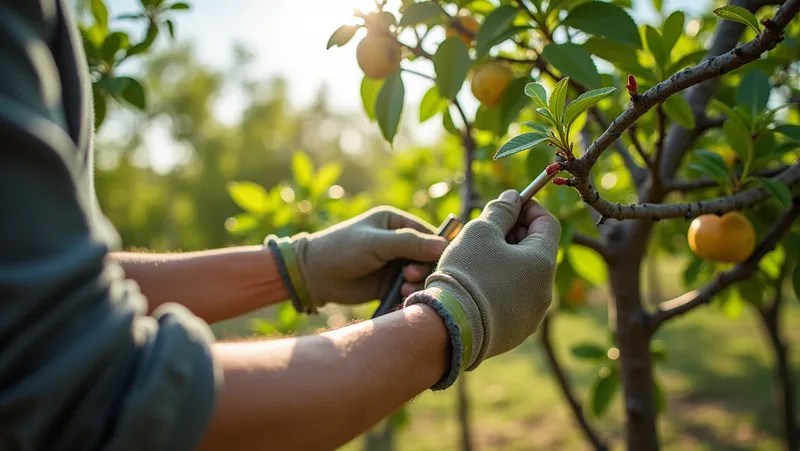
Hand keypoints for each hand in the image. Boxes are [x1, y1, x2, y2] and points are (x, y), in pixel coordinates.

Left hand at [268, 207, 447, 310]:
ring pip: (421, 275)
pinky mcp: (389, 284)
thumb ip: (409, 243)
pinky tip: (401, 295)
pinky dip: (410, 293)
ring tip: (405, 287)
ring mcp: (395, 264)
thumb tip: (443, 245)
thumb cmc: (342, 249)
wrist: (314, 275)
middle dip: (425, 268)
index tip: (434, 262)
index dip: (436, 249)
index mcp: (396, 222)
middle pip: (428, 256)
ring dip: (418, 282)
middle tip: (410, 275)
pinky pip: (410, 288)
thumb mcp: (376, 243)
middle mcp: (399, 242)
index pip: (429, 234)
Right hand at [404, 190, 559, 388]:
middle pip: (536, 251)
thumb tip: (512, 197)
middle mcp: (545, 291)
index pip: (548, 224)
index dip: (529, 208)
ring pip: (524, 278)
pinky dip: (500, 288)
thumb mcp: (481, 231)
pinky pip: (513, 302)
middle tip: (488, 230)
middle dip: (515, 235)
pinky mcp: (515, 333)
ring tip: (477, 258)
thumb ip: (501, 210)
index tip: (509, 204)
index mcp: (543, 262)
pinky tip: (477, 285)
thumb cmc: (467, 272)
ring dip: (507, 262)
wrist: (449, 326)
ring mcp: (532, 316)